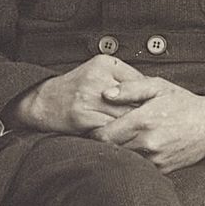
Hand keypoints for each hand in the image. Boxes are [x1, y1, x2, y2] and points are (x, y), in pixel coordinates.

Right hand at [7, 55, 147, 134]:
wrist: (44, 101)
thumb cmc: (76, 89)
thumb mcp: (99, 72)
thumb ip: (124, 79)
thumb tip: (153, 94)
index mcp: (105, 64)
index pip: (139, 82)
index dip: (150, 99)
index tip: (159, 111)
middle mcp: (97, 78)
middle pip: (133, 100)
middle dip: (145, 115)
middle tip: (156, 127)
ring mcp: (89, 97)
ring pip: (123, 117)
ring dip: (134, 128)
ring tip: (144, 136)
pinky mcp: (82, 116)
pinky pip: (109, 130)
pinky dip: (119, 137)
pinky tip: (126, 141)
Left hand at [91, 77, 204, 171]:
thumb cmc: (184, 103)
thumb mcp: (157, 87)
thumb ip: (130, 88)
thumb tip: (106, 93)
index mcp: (143, 121)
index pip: (103, 135)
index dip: (93, 132)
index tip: (93, 127)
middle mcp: (148, 142)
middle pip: (110, 150)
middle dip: (103, 143)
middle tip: (101, 134)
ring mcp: (155, 158)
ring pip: (123, 160)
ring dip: (118, 153)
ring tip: (120, 141)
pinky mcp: (162, 169)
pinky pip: (139, 168)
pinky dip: (134, 160)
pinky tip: (136, 149)